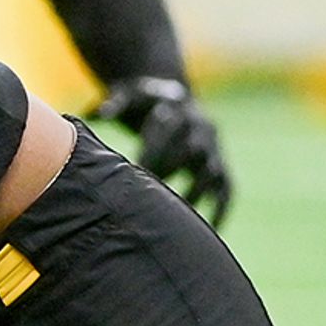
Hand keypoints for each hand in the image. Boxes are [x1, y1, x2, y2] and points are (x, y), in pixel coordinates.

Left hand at [97, 76, 231, 225]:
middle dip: (169, 170)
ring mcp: (213, 148)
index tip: (134, 169)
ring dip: (194, 192)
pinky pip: (226, 190)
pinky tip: (211, 230)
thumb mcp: (130, 96)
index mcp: (180, 110)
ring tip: (174, 218)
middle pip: (190, 150)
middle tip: (145, 193)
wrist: (175, 99)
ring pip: (210, 172)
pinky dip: (221, 209)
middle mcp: (202, 127)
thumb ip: (115, 104)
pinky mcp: (220, 165)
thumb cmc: (144, 104)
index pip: (170, 130)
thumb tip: (99, 113)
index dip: (153, 149)